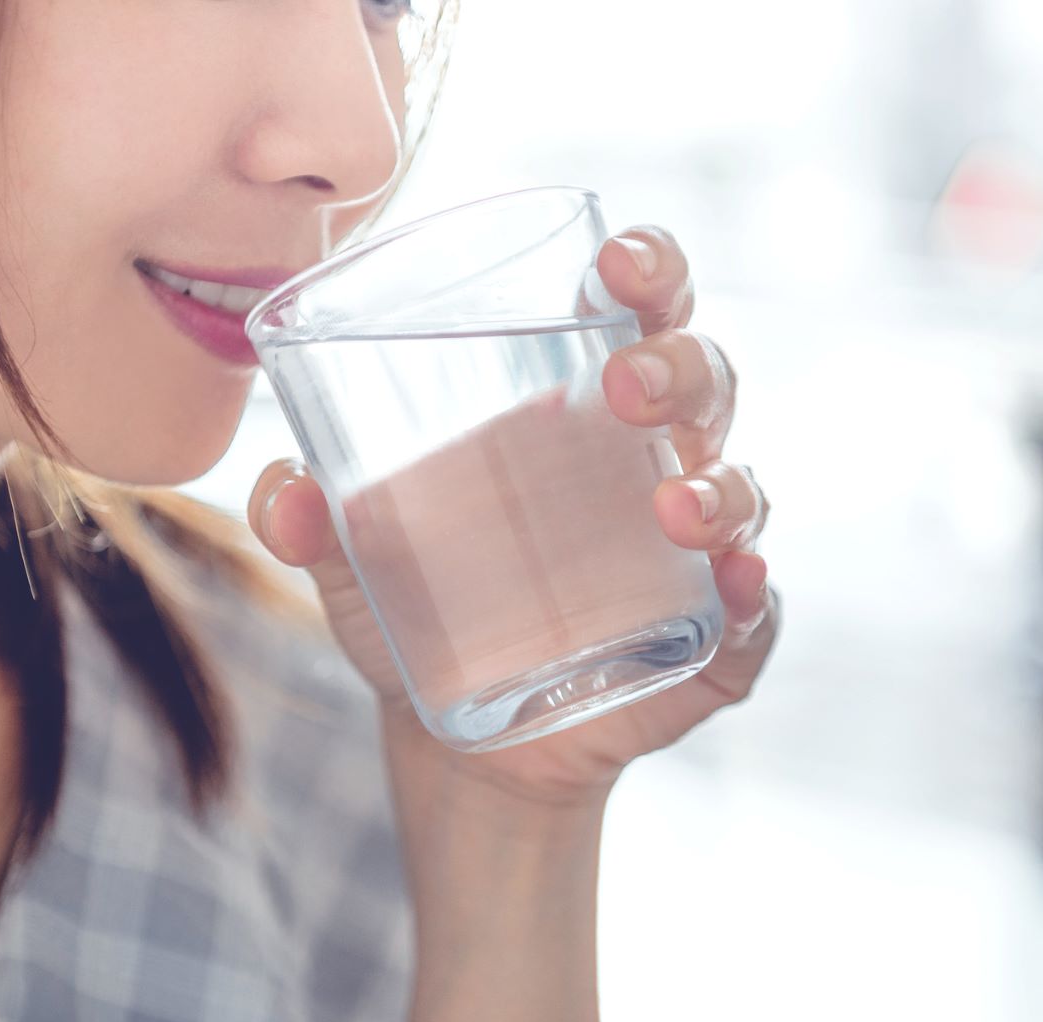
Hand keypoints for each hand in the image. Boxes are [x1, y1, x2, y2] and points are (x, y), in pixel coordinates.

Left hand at [247, 224, 779, 813]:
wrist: (457, 739)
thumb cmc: (421, 610)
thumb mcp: (355, 564)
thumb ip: (312, 518)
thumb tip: (285, 489)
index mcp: (577, 408)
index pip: (638, 307)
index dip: (648, 267)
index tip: (614, 260)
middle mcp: (649, 462)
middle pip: (704, 379)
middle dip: (680, 366)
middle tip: (626, 388)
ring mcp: (691, 553)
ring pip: (741, 487)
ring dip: (721, 488)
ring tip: (674, 510)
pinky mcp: (713, 639)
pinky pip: (757, 611)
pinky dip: (758, 597)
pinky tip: (739, 585)